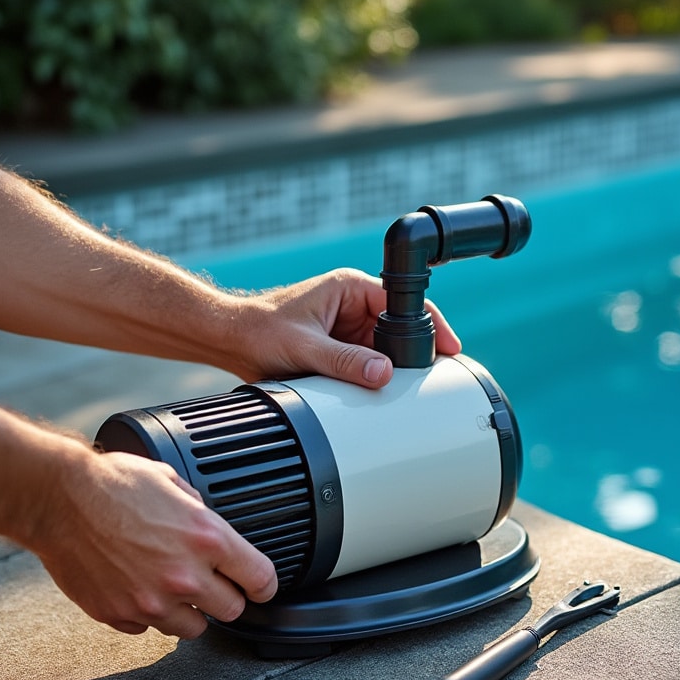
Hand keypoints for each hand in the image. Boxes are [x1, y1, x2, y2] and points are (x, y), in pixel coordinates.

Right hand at [33, 450, 277, 638]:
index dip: (263, 584)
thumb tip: (211, 529)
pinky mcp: (119, 614)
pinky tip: (136, 587)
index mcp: (207, 539)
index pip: (260, 579)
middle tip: (211, 583)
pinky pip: (147, 628)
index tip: (259, 585)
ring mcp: (151, 601)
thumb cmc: (113, 484)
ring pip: (192, 628)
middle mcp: (184, 576)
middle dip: (225, 597)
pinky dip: (146, 613)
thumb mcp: (173, 483)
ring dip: (187, 611)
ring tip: (169, 586)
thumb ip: (201, 514)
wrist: (58, 499)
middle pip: (231, 611)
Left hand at [231, 268, 461, 387]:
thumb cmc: (259, 331)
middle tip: (428, 378)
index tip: (449, 348)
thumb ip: (344, 361)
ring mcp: (349, 326)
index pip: (405, 303)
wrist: (229, 341)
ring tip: (401, 388)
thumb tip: (383, 373)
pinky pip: (368, 361)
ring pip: (385, 349)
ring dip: (391, 367)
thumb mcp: (305, 348)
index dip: (431, 326)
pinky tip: (378, 391)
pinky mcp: (341, 346)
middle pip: (400, 329)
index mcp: (351, 287)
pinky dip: (374, 375)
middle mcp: (354, 303)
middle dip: (412, 353)